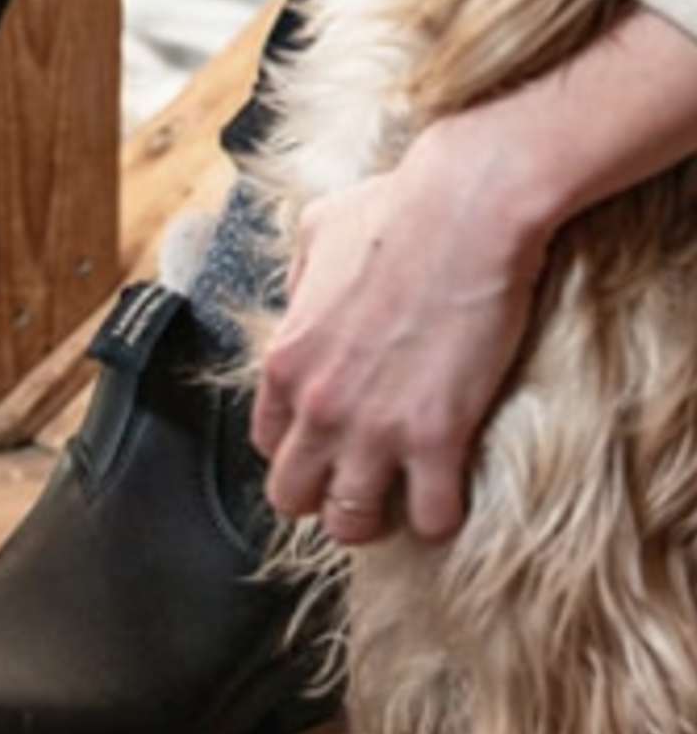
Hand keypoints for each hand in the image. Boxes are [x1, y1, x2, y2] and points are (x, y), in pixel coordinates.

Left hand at [249, 148, 543, 544]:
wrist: (466, 210)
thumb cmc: (399, 211)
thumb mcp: (318, 232)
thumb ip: (299, 277)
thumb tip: (301, 297)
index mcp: (285, 360)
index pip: (266, 444)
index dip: (298, 452)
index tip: (327, 447)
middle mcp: (317, 405)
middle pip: (294, 497)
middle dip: (324, 498)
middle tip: (362, 484)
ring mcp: (373, 427)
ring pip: (351, 523)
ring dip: (378, 518)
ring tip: (405, 499)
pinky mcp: (436, 437)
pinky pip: (432, 518)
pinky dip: (443, 517)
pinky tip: (453, 494)